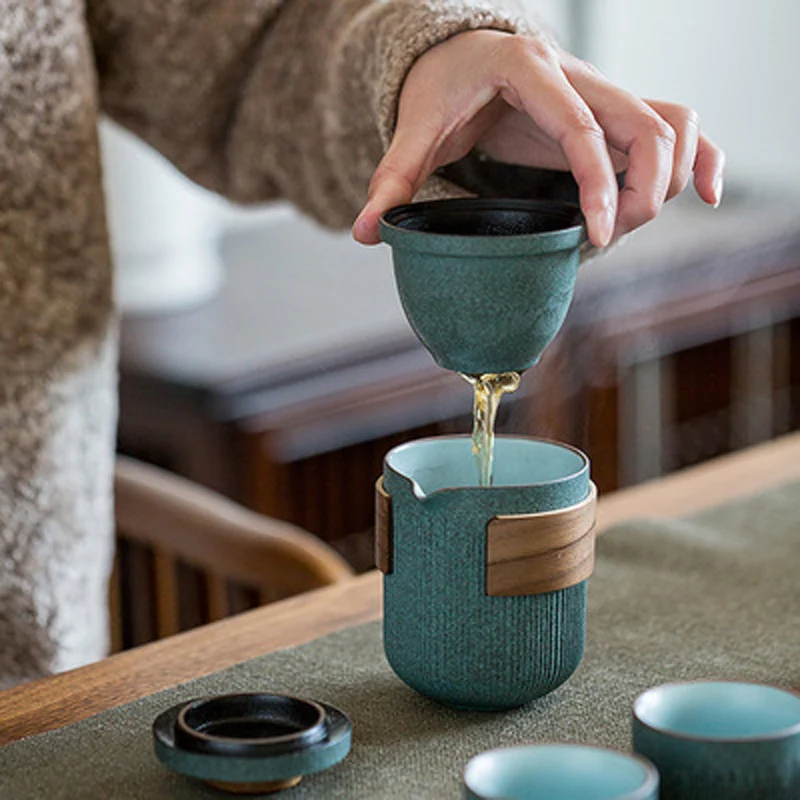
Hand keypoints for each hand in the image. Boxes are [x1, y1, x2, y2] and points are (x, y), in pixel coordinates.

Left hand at [353, 30, 724, 247]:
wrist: (459, 54)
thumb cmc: (441, 88)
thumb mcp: (415, 128)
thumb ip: (393, 178)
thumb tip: (369, 232)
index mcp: (529, 72)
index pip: (581, 128)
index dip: (597, 185)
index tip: (598, 237)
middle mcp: (577, 75)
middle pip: (646, 123)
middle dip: (643, 188)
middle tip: (610, 237)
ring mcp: (601, 90)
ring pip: (671, 122)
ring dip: (672, 176)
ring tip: (632, 223)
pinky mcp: (610, 111)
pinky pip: (674, 124)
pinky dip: (701, 157)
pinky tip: (705, 195)